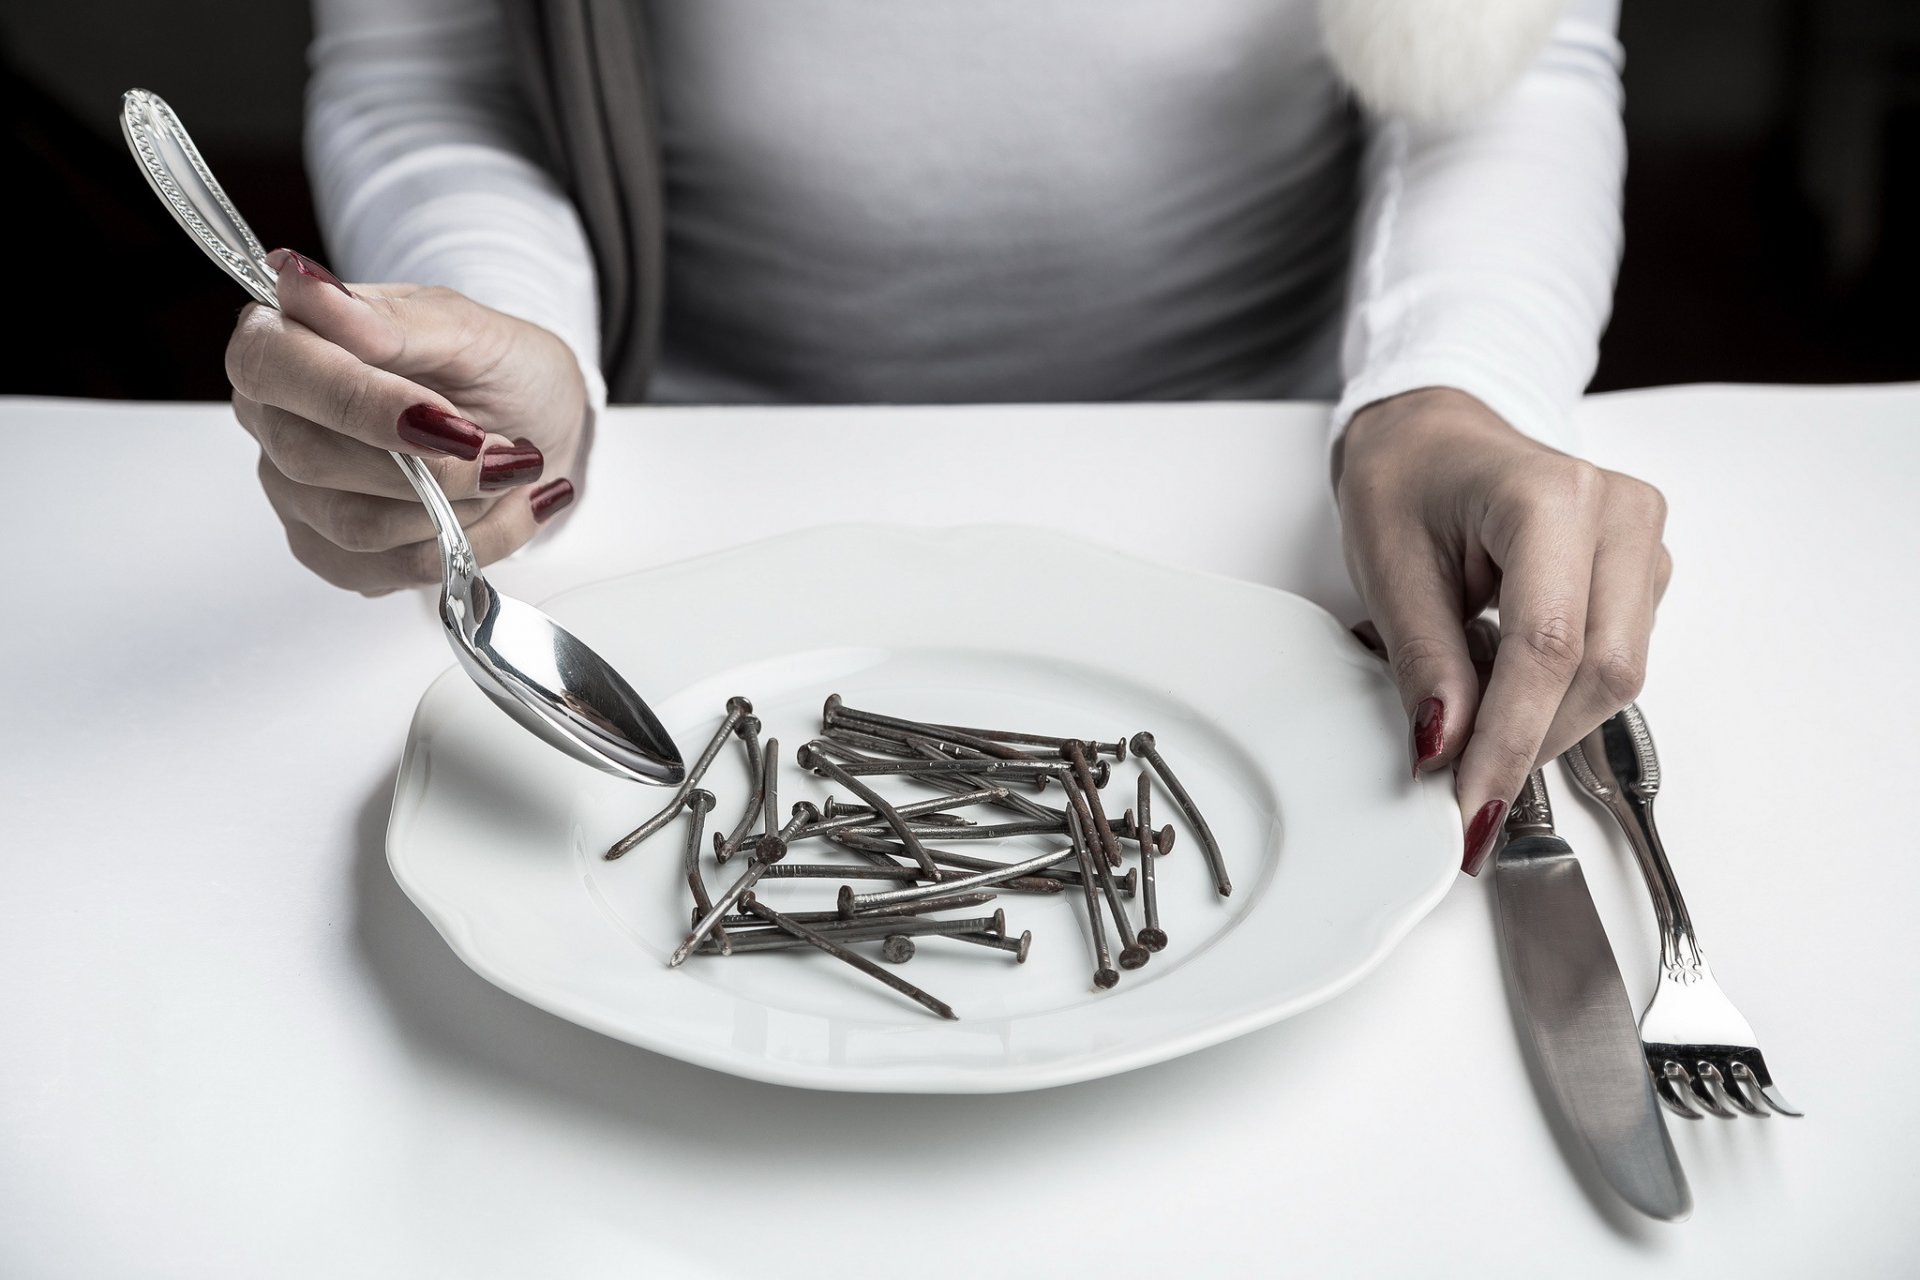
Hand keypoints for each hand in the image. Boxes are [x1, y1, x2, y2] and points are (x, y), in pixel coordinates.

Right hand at [226, 249, 587, 594]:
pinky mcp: (339, 554)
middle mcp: (276, 421)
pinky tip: (509, 508)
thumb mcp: (465, 327)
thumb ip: (385, 319)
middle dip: (428, 465)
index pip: (270, 366)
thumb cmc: (497, 366)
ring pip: (355, 526)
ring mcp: (300, 495)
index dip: (355, 400)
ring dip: (457, 505)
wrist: (539, 428)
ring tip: (511, 471)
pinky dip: (473, 543)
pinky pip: (394, 571)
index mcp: (286, 341)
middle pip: (310, 458)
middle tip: (506, 451)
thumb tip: (298, 281)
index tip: (441, 416)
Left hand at [1334, 388, 1671, 874]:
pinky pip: (1618, 661)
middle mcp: (1619, 514)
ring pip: (1619, 677)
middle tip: (1463, 791)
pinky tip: (1507, 690)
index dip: (1509, 740)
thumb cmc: (1407, 481)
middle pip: (1602, 674)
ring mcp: (1643, 541)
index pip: (1548, 648)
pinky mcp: (1643, 573)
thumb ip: (1425, 662)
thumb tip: (1446, 751)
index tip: (1470, 807)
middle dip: (1531, 743)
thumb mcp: (1389, 568)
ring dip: (1546, 725)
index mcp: (1551, 497)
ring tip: (1473, 727)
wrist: (1433, 438)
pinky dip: (1560, 698)